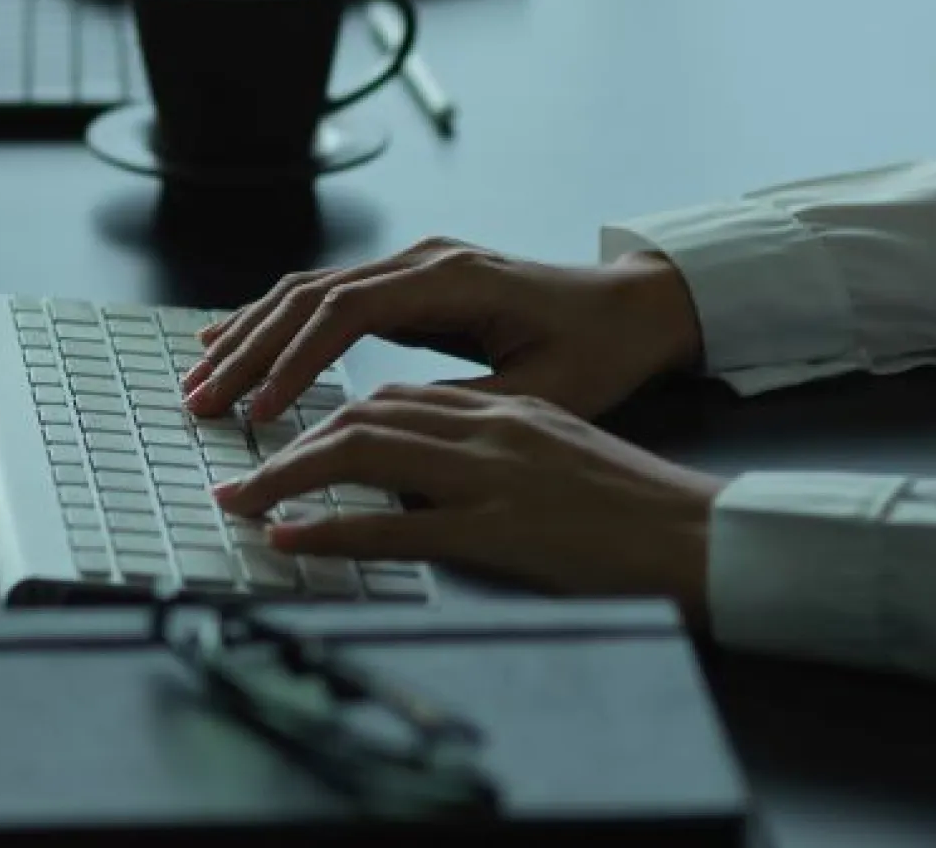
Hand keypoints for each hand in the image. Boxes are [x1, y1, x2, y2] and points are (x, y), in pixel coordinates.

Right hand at [182, 237, 702, 422]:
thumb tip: (388, 432)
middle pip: (309, 295)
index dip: (295, 361)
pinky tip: (236, 342)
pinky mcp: (409, 283)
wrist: (633, 306)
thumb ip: (464, 402)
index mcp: (454, 280)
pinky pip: (325, 297)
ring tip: (200, 378)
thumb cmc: (598, 351)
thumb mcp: (543, 392)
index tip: (261, 411)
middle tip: (200, 399)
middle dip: (248, 349)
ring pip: (307, 291)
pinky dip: (275, 322)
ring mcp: (412, 265)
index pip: (347, 312)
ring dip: (249, 335)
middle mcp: (423, 261)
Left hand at [211, 385, 726, 620]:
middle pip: (362, 414)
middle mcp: (487, 428)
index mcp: (501, 410)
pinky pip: (394, 524)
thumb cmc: (633, 508)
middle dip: (287, 434)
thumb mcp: (553, 458)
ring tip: (238, 497)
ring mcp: (489, 474)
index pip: (391, 396)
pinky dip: (332, 528)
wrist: (701, 535)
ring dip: (287, 474)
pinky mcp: (497, 528)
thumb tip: (419, 480)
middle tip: (234, 461)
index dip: (324, 410)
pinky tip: (289, 538)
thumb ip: (486, 455)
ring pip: (362, 453)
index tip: (279, 430)